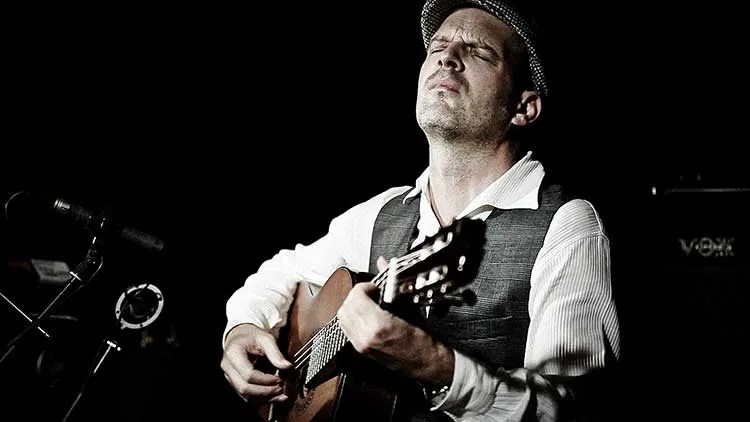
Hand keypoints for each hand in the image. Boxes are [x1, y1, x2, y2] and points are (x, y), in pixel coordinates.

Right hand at [220, 323, 292, 402]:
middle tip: (281, 389)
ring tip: (280, 396)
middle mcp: (228, 367)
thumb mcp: (265, 338)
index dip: (265, 380)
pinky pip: (246, 395)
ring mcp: (230, 376)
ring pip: (245, 395)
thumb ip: (275, 353)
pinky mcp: (234, 382)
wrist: (240, 336)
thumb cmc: (251, 336)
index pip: (248, 374)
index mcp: (233, 354)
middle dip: (264, 392)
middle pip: (244, 388)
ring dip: (263, 398)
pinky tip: (273, 397)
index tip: (279, 379)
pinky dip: (260, 398)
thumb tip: (287, 366)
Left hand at [336, 258, 453, 386]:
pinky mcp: (360, 349)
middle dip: (356, 295)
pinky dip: (353, 318)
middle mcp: (365, 337)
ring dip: (352, 306)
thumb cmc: (423, 342)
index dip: (364, 286)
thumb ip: (392, 284)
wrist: (426, 365)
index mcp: (378, 326)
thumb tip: (383, 263)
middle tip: (370, 293)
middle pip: (345, 307)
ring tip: (368, 303)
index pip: (356, 296)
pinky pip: (347, 328)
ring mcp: (361, 345)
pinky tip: (367, 315)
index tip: (374, 286)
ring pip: (342, 318)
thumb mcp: (410, 307)